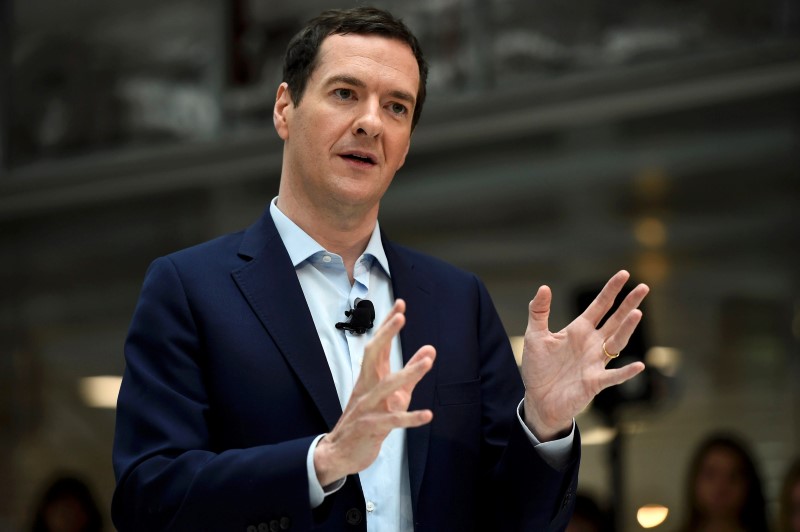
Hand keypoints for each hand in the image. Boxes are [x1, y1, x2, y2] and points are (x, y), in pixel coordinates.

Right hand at [314, 299, 435, 485]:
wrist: (340, 451)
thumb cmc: (369, 419)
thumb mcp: (395, 394)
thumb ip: (413, 372)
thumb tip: (430, 350)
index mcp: (370, 377)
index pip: (378, 345)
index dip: (388, 325)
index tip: (400, 305)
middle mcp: (367, 387)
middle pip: (373, 355)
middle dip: (386, 335)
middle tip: (400, 316)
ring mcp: (368, 406)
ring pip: (386, 385)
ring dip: (408, 373)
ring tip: (428, 362)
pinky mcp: (373, 427)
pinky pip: (393, 421)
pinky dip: (410, 418)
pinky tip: (428, 415)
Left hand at [521, 270, 648, 440]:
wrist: (538, 399)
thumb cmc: (538, 367)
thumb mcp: (535, 335)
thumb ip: (539, 312)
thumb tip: (544, 286)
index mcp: (579, 330)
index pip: (600, 306)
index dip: (611, 290)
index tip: (624, 274)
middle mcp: (592, 344)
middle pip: (614, 320)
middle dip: (628, 304)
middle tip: (644, 287)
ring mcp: (595, 363)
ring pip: (616, 343)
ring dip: (627, 329)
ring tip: (637, 313)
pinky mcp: (594, 382)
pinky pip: (613, 376)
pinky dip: (626, 372)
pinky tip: (639, 365)